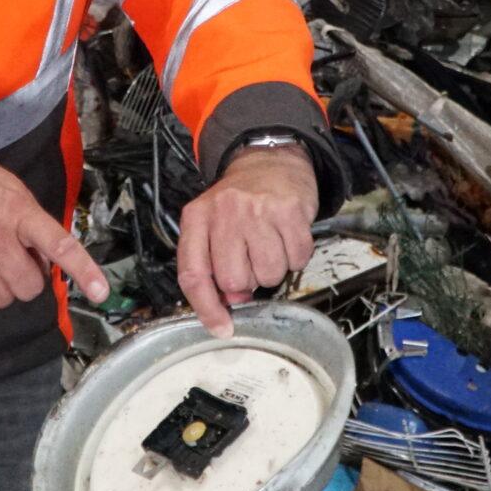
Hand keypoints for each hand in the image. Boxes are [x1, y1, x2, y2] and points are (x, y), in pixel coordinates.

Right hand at [0, 125, 109, 308]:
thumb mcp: (10, 190)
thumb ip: (31, 224)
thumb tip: (45, 263)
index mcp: (17, 211)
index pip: (58, 245)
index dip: (83, 271)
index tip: (101, 292)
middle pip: (28, 287)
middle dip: (26, 279)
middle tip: (13, 258)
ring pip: (1, 299)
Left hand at [177, 145, 317, 338]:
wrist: (271, 162)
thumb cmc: (239, 202)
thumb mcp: (212, 225)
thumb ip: (211, 264)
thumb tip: (230, 303)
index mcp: (197, 218)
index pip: (194, 274)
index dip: (206, 308)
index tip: (221, 327)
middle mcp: (224, 212)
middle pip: (233, 281)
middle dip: (246, 282)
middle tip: (250, 261)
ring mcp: (258, 210)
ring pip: (268, 275)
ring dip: (272, 270)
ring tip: (269, 246)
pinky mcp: (289, 211)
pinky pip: (296, 259)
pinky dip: (295, 258)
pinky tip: (286, 238)